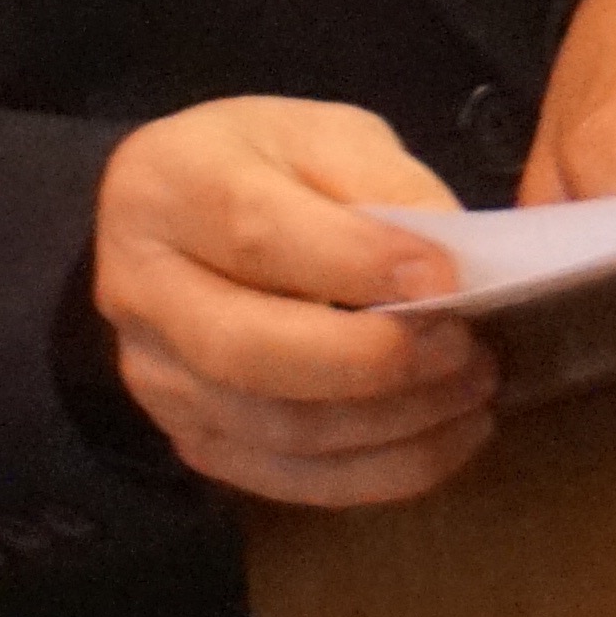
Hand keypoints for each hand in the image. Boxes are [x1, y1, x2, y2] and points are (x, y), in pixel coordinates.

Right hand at [90, 95, 495, 508]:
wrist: (185, 222)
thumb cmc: (269, 166)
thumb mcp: (327, 136)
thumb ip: (385, 186)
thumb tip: (453, 266)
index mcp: (167, 189)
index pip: (257, 236)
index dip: (358, 264)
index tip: (448, 278)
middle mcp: (142, 293)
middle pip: (251, 352)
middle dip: (375, 360)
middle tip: (466, 346)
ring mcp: (159, 381)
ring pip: (277, 429)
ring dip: (394, 422)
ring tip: (473, 389)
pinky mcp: (192, 439)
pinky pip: (288, 480)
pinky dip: (380, 472)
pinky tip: (448, 438)